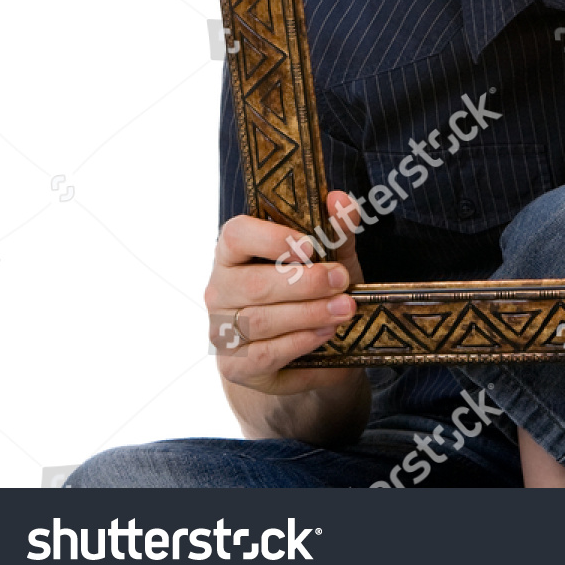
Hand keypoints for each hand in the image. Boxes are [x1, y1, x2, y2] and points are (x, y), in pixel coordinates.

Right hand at [205, 190, 364, 396]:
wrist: (309, 353)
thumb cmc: (312, 294)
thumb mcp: (330, 259)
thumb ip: (335, 230)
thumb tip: (340, 200)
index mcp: (234, 253)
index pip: (236, 235)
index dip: (270, 238)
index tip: (309, 246)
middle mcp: (220, 289)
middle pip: (254, 284)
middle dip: (305, 283)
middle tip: (342, 282)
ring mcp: (222, 329)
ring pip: (261, 321)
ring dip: (309, 313)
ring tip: (343, 309)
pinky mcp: (234, 365)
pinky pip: (264, 353)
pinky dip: (299, 342)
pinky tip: (324, 333)